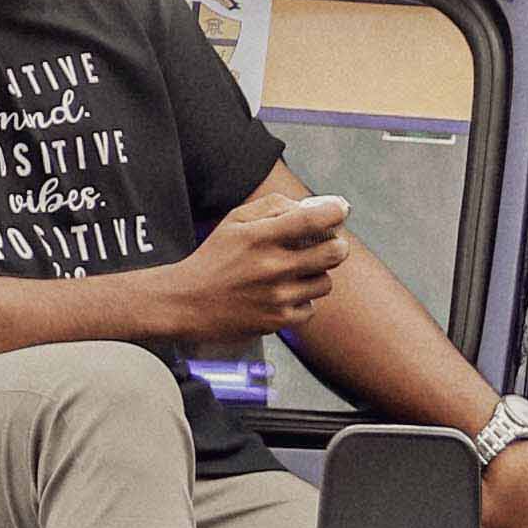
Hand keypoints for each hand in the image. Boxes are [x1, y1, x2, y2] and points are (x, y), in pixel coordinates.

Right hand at [163, 177, 349, 344]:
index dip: (335, 212)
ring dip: (317, 275)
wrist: (187, 302)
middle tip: (330, 244)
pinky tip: (284, 295)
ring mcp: (277, 296)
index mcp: (260, 236)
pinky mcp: (278, 320)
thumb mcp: (235, 220)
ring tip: (296, 272)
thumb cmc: (214, 258)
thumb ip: (273, 206)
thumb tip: (311, 206)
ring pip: (325, 282)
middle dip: (337, 245)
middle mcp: (272, 266)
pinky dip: (302, 301)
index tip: (340, 210)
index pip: (313, 220)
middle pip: (333, 253)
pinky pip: (310, 308)